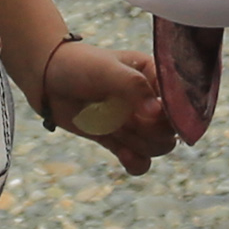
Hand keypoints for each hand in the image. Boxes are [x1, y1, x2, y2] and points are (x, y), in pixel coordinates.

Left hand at [36, 38, 181, 177]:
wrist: (45, 77)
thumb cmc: (78, 65)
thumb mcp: (107, 69)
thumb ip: (134, 87)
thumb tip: (156, 113)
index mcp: (156, 78)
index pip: (182, 102)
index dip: (174, 114)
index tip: (152, 113)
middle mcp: (150, 102)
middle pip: (171, 131)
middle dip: (153, 132)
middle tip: (129, 119)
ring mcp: (134, 122)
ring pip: (157, 148)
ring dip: (140, 145)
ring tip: (116, 129)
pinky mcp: (118, 139)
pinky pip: (139, 161)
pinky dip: (136, 164)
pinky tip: (123, 155)